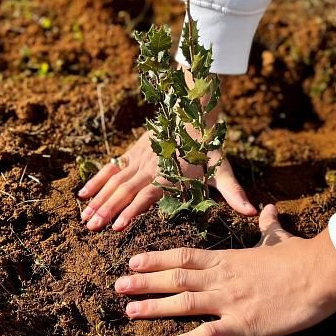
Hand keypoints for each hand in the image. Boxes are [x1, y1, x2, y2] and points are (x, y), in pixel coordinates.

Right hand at [78, 131, 255, 230]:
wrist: (193, 108)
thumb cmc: (209, 144)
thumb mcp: (222, 169)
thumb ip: (233, 193)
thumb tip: (252, 211)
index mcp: (170, 176)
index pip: (147, 196)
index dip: (132, 211)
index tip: (117, 227)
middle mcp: (151, 168)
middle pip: (125, 191)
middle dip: (107, 210)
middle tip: (90, 228)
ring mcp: (139, 159)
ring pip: (114, 181)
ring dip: (99, 199)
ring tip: (84, 217)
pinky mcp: (132, 152)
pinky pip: (111, 169)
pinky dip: (96, 181)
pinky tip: (83, 194)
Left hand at [114, 205, 335, 335]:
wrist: (321, 273)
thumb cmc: (302, 256)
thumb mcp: (279, 237)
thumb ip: (266, 225)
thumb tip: (266, 208)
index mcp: (228, 258)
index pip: (184, 256)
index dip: (156, 259)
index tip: (133, 261)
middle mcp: (222, 278)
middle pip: (175, 278)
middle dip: (144, 282)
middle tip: (117, 285)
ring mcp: (230, 301)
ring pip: (183, 303)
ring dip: (154, 307)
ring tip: (129, 310)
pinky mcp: (242, 324)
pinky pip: (207, 334)